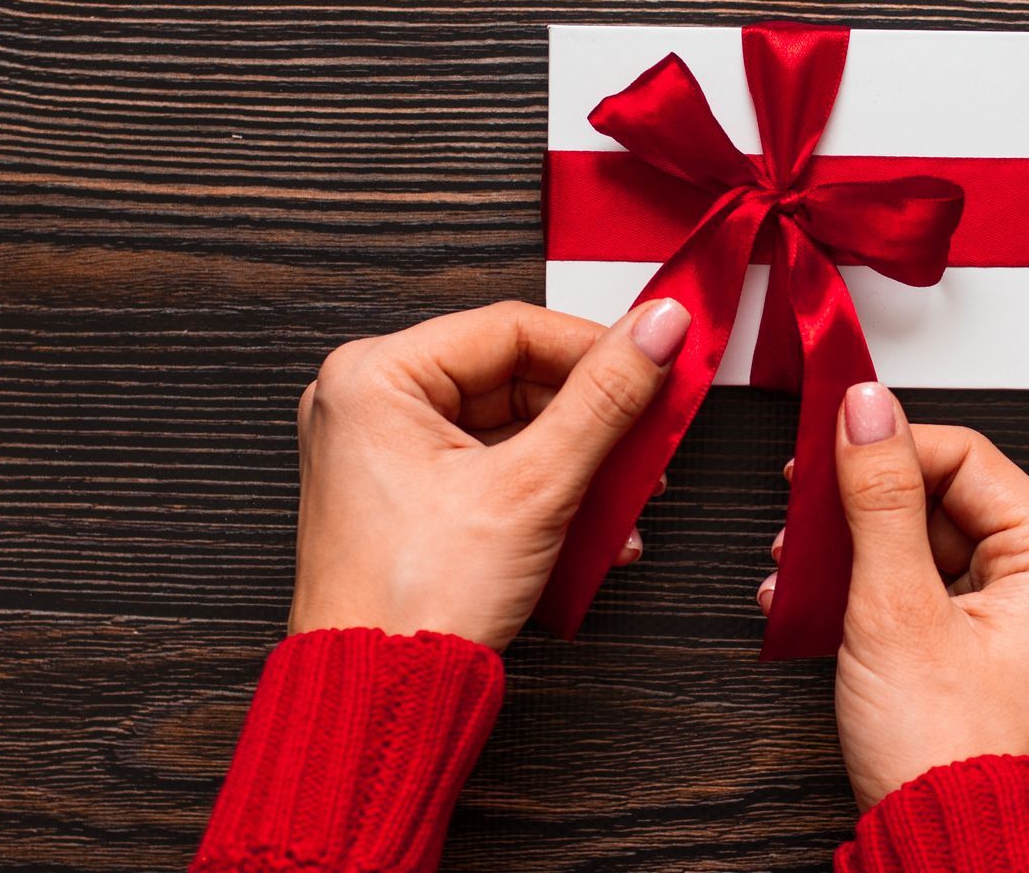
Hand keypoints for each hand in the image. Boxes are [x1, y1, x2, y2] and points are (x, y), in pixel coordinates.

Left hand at [287, 298, 689, 649]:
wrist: (378, 700)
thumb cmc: (414, 603)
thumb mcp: (533, 487)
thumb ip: (605, 398)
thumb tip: (657, 330)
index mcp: (374, 376)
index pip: (511, 327)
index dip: (596, 347)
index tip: (659, 359)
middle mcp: (369, 402)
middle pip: (514, 376)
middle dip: (593, 418)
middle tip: (652, 435)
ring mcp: (384, 450)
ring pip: (511, 424)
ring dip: (581, 461)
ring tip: (629, 496)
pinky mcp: (406, 494)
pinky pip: (492, 465)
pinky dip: (547, 489)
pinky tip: (596, 527)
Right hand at [759, 382, 1028, 811]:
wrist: (944, 851)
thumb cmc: (945, 752)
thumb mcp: (896, 606)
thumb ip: (879, 498)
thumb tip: (867, 408)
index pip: (967, 454)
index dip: (891, 444)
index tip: (827, 444)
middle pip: (939, 495)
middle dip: (860, 505)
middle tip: (803, 511)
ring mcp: (1001, 619)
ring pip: (916, 542)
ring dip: (847, 548)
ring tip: (796, 566)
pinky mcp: (965, 651)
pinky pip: (910, 590)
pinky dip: (857, 590)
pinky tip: (806, 600)